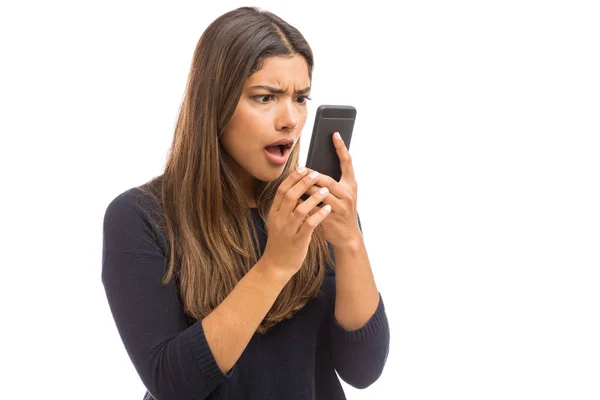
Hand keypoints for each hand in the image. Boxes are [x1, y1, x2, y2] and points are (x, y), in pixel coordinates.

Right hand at [262, 167, 332, 276]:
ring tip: (325, 190)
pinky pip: (309, 225)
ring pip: (300, 209)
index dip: (293, 178)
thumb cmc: (281, 241)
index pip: (282, 190)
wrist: (276, 265)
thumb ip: (286, 207)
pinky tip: (327, 209)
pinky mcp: (298, 240)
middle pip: (290, 196)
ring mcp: (288, 230)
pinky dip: (319, 215)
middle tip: (316, 174)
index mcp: (274, 213)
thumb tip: (296, 189)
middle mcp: (279, 219)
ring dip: (314, 198)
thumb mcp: (278, 222)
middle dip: (303, 183)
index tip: (303, 169)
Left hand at [304, 132, 361, 248]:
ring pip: (318, 192)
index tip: (334, 134)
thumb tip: (313, 170)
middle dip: (311, 174)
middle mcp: (348, 193)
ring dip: (305, 188)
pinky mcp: (332, 216)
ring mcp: (341, 205)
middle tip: (300, 169)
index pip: (347, 162)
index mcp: (351, 184)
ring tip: (295, 183)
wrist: (348, 237)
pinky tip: (295, 200)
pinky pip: (314, 206)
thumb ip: (331, 183)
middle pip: (326, 178)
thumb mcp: (342, 195)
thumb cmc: (341, 212)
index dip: (341, 147)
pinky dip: (304, 202)